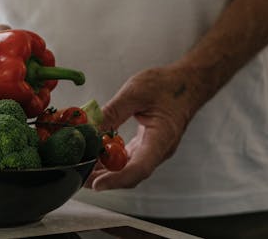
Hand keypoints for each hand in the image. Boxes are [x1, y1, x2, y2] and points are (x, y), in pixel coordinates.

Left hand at [86, 65, 201, 189]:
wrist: (187, 84)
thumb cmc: (168, 86)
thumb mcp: (135, 92)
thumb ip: (112, 111)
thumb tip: (90, 127)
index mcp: (161, 139)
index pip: (139, 168)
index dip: (116, 179)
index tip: (96, 183)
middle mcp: (158, 150)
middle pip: (130, 174)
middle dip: (104, 178)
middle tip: (79, 176)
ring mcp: (153, 150)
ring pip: (127, 168)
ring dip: (105, 170)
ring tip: (83, 167)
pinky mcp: (147, 145)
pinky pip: (128, 158)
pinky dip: (111, 159)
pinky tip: (95, 154)